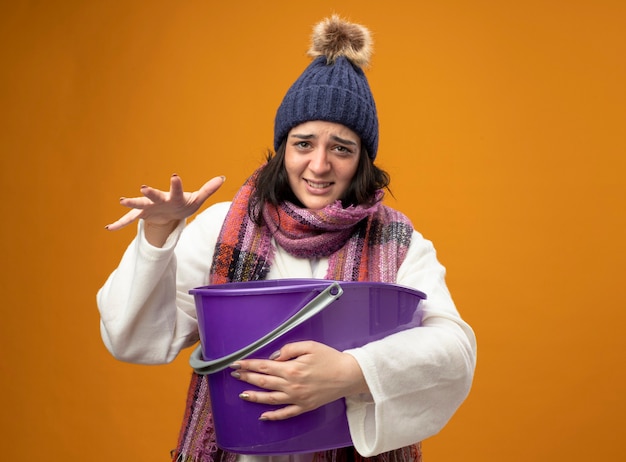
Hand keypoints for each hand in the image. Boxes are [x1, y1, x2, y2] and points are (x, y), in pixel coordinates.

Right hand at [105, 174, 224, 231]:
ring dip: (131, 203)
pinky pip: (129, 220)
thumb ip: (208, 189)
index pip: (176, 190)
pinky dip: (119, 224)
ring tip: (122, 201)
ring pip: (139, 205)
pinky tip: (109, 228)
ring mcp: (149, 207)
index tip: (174, 176)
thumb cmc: (185, 204)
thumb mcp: (197, 199)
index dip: (176, 184)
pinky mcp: (142, 215)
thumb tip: (223, 178)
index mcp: (174, 196)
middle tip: (143, 187)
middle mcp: (159, 200)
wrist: (170, 212)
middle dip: (150, 192)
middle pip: (155, 196)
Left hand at [229, 341, 368, 420]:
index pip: (264, 366)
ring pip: (270, 399)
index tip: (236, 364)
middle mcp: (292, 385)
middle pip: (264, 381)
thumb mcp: (310, 345)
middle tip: (234, 375)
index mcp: (292, 368)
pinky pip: (285, 414)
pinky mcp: (304, 407)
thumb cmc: (330, 358)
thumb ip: (290, 348)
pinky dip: (273, 416)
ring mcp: (297, 398)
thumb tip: (274, 356)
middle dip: (247, 377)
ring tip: (242, 395)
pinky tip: (263, 416)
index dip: (248, 365)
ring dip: (254, 397)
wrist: (349, 375)